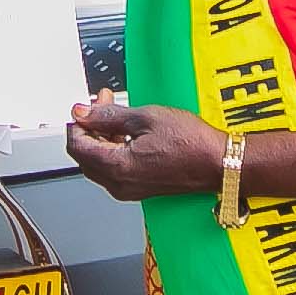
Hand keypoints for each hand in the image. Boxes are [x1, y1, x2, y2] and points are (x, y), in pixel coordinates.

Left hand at [60, 98, 228, 201]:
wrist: (219, 163)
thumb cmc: (191, 143)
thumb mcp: (146, 118)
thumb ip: (108, 115)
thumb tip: (83, 113)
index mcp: (117, 167)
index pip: (77, 145)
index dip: (78, 122)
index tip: (86, 107)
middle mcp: (119, 184)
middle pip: (84, 155)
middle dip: (89, 127)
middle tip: (101, 105)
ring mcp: (129, 189)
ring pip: (98, 163)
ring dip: (101, 137)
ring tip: (115, 114)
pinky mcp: (139, 188)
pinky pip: (114, 169)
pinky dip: (113, 149)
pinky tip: (126, 133)